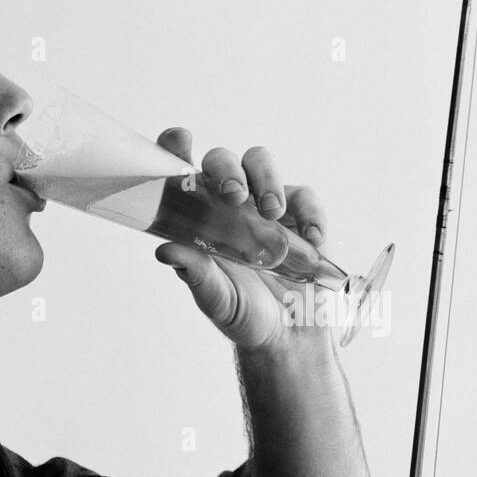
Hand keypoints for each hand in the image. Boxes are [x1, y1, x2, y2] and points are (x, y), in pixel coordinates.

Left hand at [153, 128, 330, 353]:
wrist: (286, 336)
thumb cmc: (242, 314)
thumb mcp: (215, 299)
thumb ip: (194, 275)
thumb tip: (164, 251)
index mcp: (197, 218)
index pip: (182, 172)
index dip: (176, 148)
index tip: (179, 139)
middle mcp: (228, 205)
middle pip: (223, 160)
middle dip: (227, 169)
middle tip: (233, 196)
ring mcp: (264, 206)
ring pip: (262, 163)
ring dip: (266, 180)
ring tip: (271, 213)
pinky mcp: (300, 216)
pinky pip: (305, 197)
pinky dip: (310, 212)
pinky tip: (312, 237)